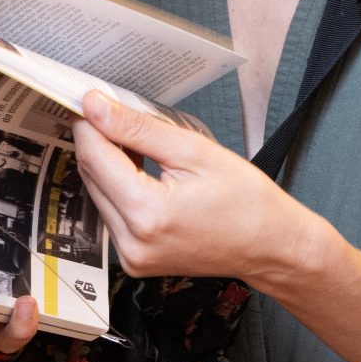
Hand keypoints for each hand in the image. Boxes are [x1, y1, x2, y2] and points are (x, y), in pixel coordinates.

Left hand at [72, 90, 327, 286]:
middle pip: (91, 176)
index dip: (89, 124)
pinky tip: (144, 175)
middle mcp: (132, 241)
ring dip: (110, 166)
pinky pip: (112, 215)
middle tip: (121, 117)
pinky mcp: (135, 260)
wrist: (270, 245)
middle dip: (100, 142)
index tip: (92, 101)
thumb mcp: (195, 151)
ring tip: (142, 147)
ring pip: (97, 195)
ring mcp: (132, 256)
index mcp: (147, 213)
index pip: (94, 157)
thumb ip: (139, 128)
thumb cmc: (246, 200)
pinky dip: (120, 190)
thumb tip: (96, 108)